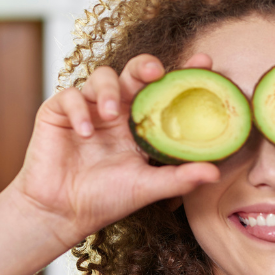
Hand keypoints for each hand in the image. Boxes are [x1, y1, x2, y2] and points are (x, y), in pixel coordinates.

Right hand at [7, 54, 219, 248]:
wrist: (62, 213)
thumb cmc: (106, 199)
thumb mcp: (147, 187)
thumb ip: (179, 178)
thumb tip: (215, 172)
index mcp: (141, 124)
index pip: (164, 92)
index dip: (183, 74)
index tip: (205, 62)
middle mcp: (118, 110)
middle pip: (134, 72)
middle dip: (145, 65)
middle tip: (155, 71)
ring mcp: (89, 108)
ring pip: (102, 77)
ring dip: (109, 92)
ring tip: (111, 114)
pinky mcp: (59, 111)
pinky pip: (70, 96)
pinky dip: (79, 110)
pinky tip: (85, 133)